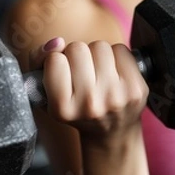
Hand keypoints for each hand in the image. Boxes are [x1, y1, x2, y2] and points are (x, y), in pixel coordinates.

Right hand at [29, 38, 148, 142]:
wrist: (112, 131)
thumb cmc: (77, 107)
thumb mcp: (47, 93)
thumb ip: (39, 61)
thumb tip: (56, 42)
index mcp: (63, 108)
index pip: (54, 59)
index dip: (58, 61)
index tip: (64, 73)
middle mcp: (90, 104)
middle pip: (77, 48)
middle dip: (78, 56)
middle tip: (83, 73)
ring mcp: (116, 96)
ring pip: (100, 46)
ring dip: (97, 54)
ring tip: (98, 72)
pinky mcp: (136, 88)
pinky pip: (121, 49)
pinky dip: (116, 55)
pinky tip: (114, 72)